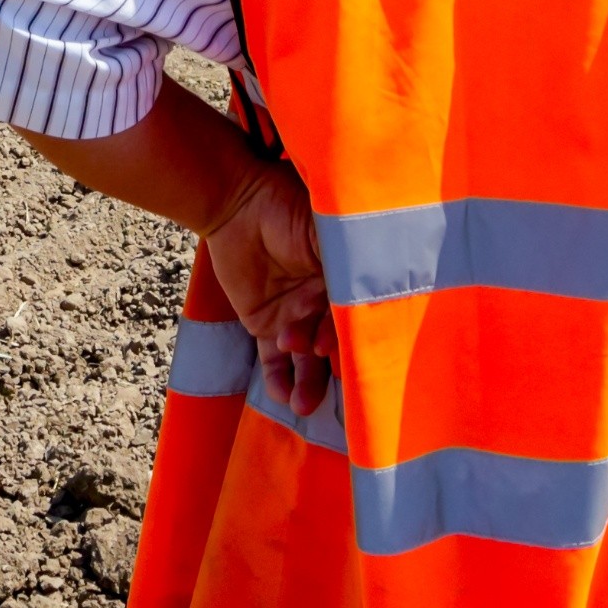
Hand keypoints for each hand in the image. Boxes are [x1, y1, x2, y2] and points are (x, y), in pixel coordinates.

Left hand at [199, 160, 337, 416]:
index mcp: (346, 281)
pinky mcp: (265, 325)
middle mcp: (326, 305)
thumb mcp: (325, 229)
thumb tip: (373, 289)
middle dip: (333, 368)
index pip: (358, 317)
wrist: (234, 202)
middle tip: (329, 376)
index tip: (347, 349)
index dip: (354, 336)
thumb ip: (346, 259)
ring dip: (309, 384)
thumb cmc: (286, 208)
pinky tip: (282, 396)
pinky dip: (279, 380)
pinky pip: (274, 362)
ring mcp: (297, 318)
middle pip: (336, 346)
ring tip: (303, 404)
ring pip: (308, 362)